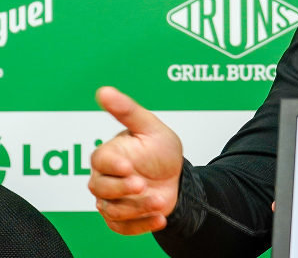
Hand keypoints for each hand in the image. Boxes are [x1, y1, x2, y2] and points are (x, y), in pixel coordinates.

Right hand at [88, 86, 182, 234]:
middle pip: (101, 189)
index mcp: (109, 155)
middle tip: (143, 185)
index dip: (113, 165)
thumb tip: (103, 90)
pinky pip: (123, 228)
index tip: (128, 166)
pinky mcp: (122, 218)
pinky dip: (142, 226)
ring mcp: (112, 200)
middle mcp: (105, 179)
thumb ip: (127, 110)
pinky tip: (160, 218)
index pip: (101, 161)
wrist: (176, 175)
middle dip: (123, 190)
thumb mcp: (150, 126)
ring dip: (137, 208)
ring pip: (113, 210)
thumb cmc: (159, 148)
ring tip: (159, 201)